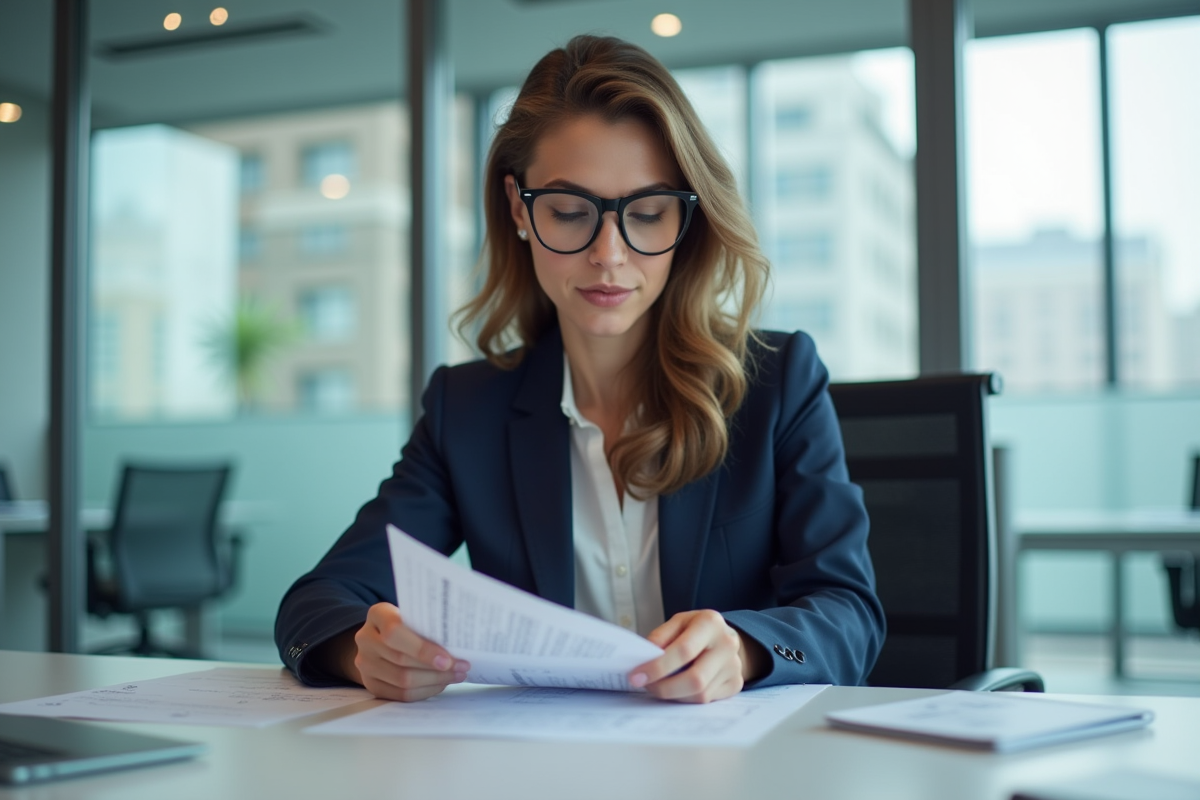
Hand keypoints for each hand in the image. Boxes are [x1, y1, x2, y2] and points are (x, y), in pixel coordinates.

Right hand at [349, 602, 470, 701]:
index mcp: (377, 614)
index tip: (448, 659)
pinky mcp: (371, 684)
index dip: (422, 649)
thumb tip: (458, 644)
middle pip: (401, 660)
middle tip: (462, 667)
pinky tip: (440, 684)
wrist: (379, 638)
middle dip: (437, 668)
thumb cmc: (406, 623)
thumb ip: (427, 625)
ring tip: (456, 675)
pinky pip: (400, 695)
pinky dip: (425, 691)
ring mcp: (365, 663)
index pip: (395, 632)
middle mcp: (365, 639)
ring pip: (402, 680)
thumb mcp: (413, 615)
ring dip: (434, 681)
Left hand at [627, 610, 749, 703]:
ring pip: (700, 694)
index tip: (637, 676)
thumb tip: (644, 659)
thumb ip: (660, 637)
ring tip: (659, 686)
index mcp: (711, 623)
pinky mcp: (735, 684)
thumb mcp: (677, 622)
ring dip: (674, 695)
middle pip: (695, 678)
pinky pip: (707, 700)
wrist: (724, 636)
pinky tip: (677, 689)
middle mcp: (727, 644)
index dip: (658, 667)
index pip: (683, 650)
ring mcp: (735, 666)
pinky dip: (686, 698)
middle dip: (665, 687)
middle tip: (646, 686)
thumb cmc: (695, 629)